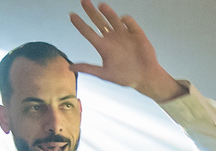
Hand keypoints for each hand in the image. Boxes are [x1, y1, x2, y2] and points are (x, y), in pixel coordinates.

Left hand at [69, 0, 183, 101]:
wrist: (146, 77)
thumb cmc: (126, 77)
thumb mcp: (104, 74)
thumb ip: (88, 69)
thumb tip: (69, 68)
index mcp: (104, 47)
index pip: (88, 32)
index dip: (79, 24)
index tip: (72, 15)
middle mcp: (112, 38)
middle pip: (98, 21)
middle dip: (91, 11)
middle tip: (84, 1)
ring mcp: (124, 34)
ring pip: (113, 19)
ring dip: (107, 12)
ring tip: (101, 6)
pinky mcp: (136, 33)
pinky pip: (129, 22)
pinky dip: (125, 20)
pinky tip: (122, 20)